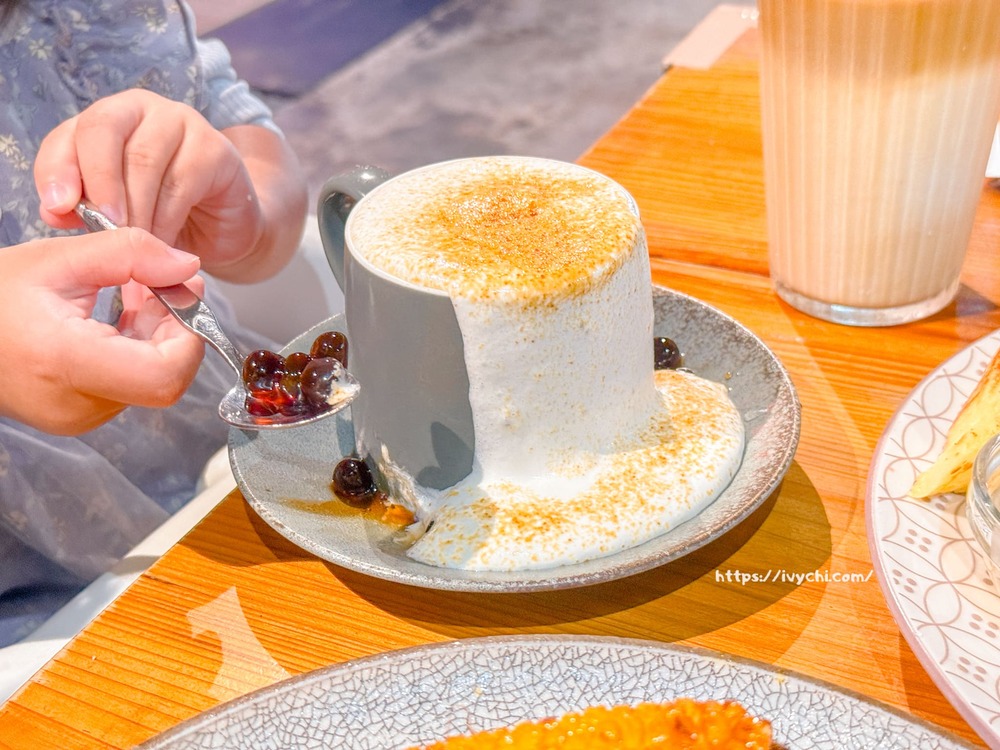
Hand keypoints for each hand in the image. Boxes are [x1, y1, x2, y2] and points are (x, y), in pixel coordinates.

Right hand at [0, 228, 205, 434]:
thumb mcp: (57, 259)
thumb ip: (130, 254)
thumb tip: (189, 265)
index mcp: (67, 363)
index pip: (165, 375)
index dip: (189, 336)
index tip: (180, 295)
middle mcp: (76, 403)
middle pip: (164, 376)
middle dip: (176, 327)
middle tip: (164, 282)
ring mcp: (78, 417)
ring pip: (150, 380)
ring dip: (157, 334)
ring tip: (137, 291)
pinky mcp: (78, 417)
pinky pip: (129, 384)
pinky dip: (137, 348)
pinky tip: (121, 314)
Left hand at [33, 89, 275, 278]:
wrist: (223, 230)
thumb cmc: (163, 217)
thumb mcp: (115, 214)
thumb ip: (83, 208)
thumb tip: (54, 212)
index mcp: (107, 119)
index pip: (70, 133)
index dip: (58, 169)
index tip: (56, 209)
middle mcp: (142, 109)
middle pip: (104, 130)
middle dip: (99, 184)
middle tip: (104, 229)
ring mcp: (182, 122)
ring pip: (144, 161)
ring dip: (136, 212)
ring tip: (133, 250)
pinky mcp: (216, 148)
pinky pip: (182, 183)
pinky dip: (167, 220)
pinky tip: (163, 245)